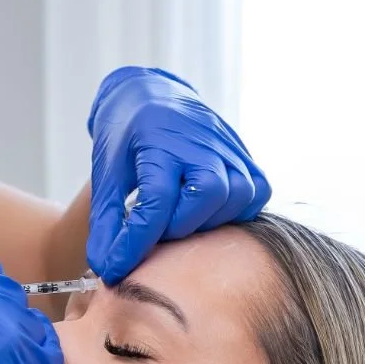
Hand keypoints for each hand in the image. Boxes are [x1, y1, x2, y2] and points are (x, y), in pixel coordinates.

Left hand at [86, 66, 270, 282]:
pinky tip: (207, 211)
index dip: (136, 242)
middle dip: (179, 225)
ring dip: (208, 219)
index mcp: (159, 141)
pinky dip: (236, 209)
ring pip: (238, 195)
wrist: (150, 95)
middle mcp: (200, 142)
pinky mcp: (244, 155)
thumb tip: (108, 268)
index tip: (117, 268)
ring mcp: (227, 147)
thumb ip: (106, 221)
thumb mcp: (106, 173)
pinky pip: (257, 190)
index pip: (156, 200)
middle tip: (155, 230)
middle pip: (209, 194)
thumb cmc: (126, 136)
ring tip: (179, 219)